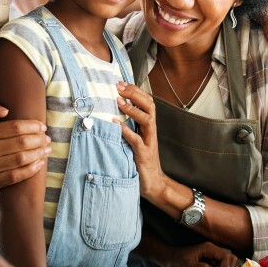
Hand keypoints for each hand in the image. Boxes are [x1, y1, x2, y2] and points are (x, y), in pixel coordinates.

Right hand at [0, 99, 51, 189]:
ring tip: (47, 150)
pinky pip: (16, 175)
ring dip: (38, 154)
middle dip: (38, 140)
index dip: (32, 126)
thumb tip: (5, 110)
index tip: (42, 127)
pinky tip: (40, 163)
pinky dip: (31, 169)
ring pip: (20, 159)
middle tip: (47, 139)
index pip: (15, 127)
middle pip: (20, 143)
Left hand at [115, 82, 166, 199]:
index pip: (147, 102)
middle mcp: (151, 132)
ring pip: (147, 119)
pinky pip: (136, 140)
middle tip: (119, 86)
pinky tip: (116, 124)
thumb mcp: (135, 140)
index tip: (121, 82)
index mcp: (148, 127)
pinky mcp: (144, 155)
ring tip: (119, 101)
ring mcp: (149, 142)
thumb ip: (129, 127)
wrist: (153, 184)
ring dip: (133, 109)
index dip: (136, 90)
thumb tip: (114, 114)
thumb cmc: (141, 161)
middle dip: (135, 93)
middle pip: (150, 106)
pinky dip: (126, 131)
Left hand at [163, 241, 240, 266]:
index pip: (226, 256)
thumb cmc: (177, 260)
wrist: (168, 258)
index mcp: (209, 248)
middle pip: (230, 257)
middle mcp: (212, 250)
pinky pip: (219, 265)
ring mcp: (211, 255)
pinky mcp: (209, 260)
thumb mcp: (189, 265)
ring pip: (226, 262)